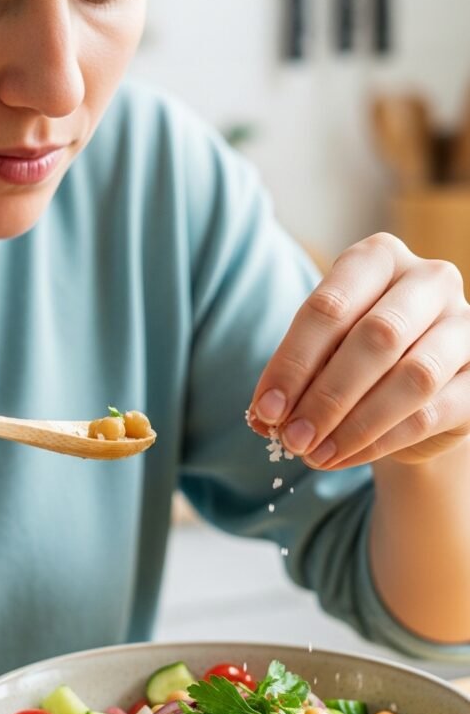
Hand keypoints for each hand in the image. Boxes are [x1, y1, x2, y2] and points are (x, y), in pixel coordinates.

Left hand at [248, 233, 469, 469]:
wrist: (414, 385)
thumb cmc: (356, 354)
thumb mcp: (323, 350)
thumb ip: (300, 373)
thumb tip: (267, 416)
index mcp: (379, 257)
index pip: (330, 306)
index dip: (292, 362)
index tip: (265, 409)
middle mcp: (430, 280)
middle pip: (377, 337)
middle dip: (326, 395)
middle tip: (292, 438)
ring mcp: (465, 325)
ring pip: (413, 376)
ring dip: (356, 423)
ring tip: (315, 454)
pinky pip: (433, 412)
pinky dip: (382, 440)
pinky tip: (344, 456)